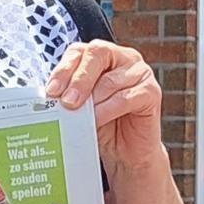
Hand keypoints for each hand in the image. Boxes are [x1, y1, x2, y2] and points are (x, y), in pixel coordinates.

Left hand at [46, 41, 166, 176]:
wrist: (127, 152)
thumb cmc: (103, 124)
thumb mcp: (82, 105)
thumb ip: (71, 93)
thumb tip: (51, 95)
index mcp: (103, 55)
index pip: (80, 51)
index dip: (64, 69)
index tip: (51, 91)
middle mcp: (124, 57)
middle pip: (97, 55)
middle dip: (78, 79)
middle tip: (66, 102)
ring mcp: (141, 72)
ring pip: (110, 80)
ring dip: (92, 100)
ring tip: (79, 116)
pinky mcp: (152, 92)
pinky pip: (125, 98)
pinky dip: (107, 110)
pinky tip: (96, 121)